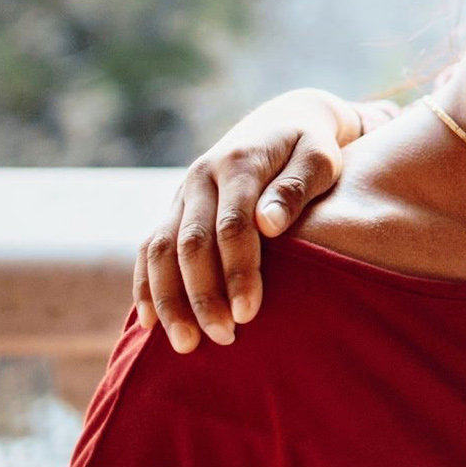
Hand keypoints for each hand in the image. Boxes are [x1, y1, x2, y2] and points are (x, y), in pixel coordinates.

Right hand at [131, 89, 392, 351]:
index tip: (250, 313)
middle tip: (224, 337)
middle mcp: (203, 177)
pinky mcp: (175, 208)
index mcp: (241, 162)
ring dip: (170, 299)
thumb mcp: (320, 158)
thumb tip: (270, 224)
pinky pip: (148, 249)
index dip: (238, 271)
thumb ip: (296, 186)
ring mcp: (183, 193)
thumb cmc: (312, 148)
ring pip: (160, 250)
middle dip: (203, 295)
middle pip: (190, 243)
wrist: (283, 122)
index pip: (233, 224)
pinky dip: (145, 286)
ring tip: (187, 344)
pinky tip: (150, 325)